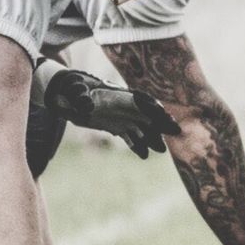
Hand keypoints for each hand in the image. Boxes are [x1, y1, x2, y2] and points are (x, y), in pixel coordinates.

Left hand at [44, 67, 180, 157]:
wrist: (68, 93)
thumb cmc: (72, 89)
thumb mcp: (74, 91)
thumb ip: (81, 97)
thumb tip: (85, 105)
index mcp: (117, 95)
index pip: (139, 100)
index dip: (151, 107)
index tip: (162, 114)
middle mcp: (124, 105)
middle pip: (147, 114)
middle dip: (161, 122)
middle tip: (176, 131)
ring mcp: (122, 116)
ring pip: (142, 127)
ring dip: (152, 137)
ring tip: (161, 150)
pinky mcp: (117, 126)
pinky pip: (130, 136)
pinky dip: (136, 145)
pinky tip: (143, 155)